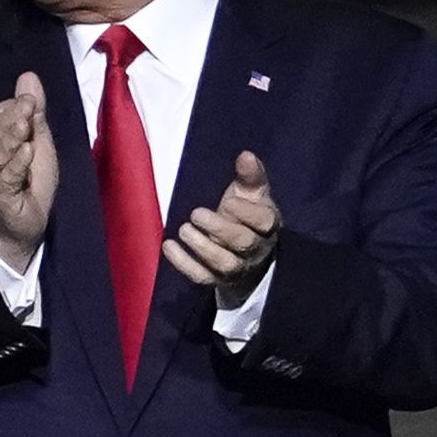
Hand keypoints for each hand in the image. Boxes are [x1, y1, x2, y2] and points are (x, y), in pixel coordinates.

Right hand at [0, 73, 57, 271]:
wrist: (28, 220)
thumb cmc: (30, 177)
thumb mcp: (37, 138)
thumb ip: (32, 110)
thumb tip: (28, 75)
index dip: (11, 107)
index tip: (29, 100)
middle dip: (10, 118)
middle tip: (28, 107)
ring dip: (11, 139)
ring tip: (26, 127)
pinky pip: (4, 178)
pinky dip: (16, 165)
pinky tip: (27, 152)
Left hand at [162, 150, 281, 309]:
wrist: (244, 256)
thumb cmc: (244, 217)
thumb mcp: (250, 195)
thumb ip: (250, 176)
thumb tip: (245, 155)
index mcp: (267, 225)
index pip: (264, 222)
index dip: (247, 214)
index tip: (229, 202)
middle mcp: (255, 250)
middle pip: (243, 243)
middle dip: (219, 229)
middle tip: (196, 213)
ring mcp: (236, 268)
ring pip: (224, 263)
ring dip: (202, 247)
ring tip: (184, 229)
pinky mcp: (216, 281)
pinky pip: (201, 277)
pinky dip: (183, 263)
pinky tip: (168, 246)